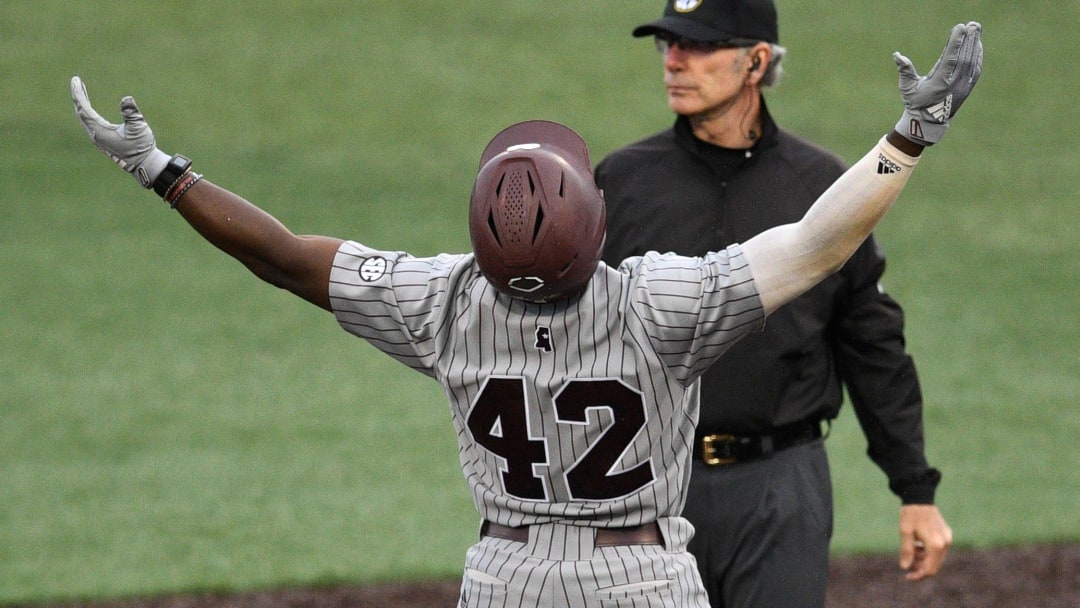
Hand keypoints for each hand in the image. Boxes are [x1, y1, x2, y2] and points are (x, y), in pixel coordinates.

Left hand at [71, 76, 169, 187]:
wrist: (143, 164)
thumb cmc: (141, 147)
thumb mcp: (138, 127)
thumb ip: (131, 113)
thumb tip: (126, 99)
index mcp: (99, 131)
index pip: (83, 109)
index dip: (79, 94)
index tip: (75, 80)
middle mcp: (95, 135)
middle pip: (80, 112)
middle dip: (78, 96)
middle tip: (76, 81)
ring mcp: (97, 138)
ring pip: (84, 118)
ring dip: (82, 104)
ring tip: (82, 90)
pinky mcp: (102, 140)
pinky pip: (89, 122)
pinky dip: (87, 112)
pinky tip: (90, 107)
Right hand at [894, 21, 982, 145]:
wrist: (929, 123)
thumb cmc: (915, 104)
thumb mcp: (907, 88)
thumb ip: (904, 70)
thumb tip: (897, 55)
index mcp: (939, 83)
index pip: (950, 59)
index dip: (956, 43)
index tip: (960, 28)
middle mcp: (954, 84)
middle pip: (964, 57)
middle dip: (969, 40)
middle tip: (973, 24)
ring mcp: (963, 86)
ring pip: (971, 61)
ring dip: (974, 44)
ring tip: (976, 28)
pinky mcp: (967, 87)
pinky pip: (976, 68)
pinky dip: (977, 55)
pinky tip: (977, 44)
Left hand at [898, 504, 952, 580]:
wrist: (920, 496)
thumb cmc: (910, 514)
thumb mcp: (905, 532)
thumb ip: (906, 550)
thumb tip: (905, 567)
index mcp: (935, 544)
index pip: (930, 569)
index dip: (918, 575)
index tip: (907, 576)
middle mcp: (945, 543)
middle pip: (934, 565)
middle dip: (920, 567)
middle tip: (907, 561)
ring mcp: (947, 538)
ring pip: (937, 558)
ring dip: (923, 559)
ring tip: (910, 549)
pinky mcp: (947, 534)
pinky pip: (938, 550)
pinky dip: (928, 551)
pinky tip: (917, 544)